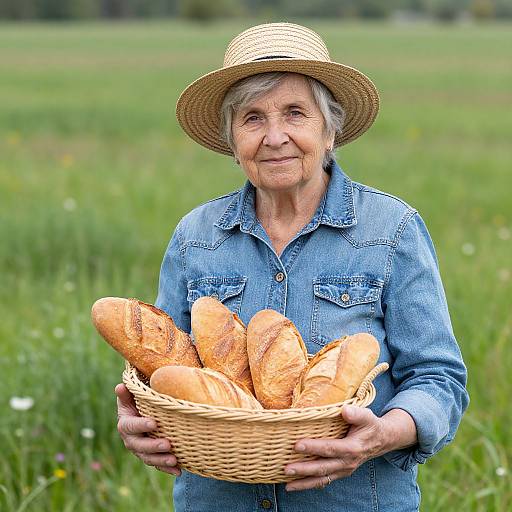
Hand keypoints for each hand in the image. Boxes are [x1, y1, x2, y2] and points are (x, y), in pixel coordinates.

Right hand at [115, 383, 180, 475]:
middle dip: (153, 446)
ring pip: (149, 458)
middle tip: (167, 444)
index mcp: (126, 424)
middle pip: (140, 446)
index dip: (141, 425)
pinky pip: (158, 465)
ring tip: (174, 460)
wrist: (142, 414)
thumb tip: (121, 386)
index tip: (154, 423)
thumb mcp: (131, 396)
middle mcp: (131, 440)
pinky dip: (167, 469)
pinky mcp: (151, 457)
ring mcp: (141, 450)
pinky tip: (178, 470)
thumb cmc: (138, 402)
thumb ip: (127, 393)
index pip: (131, 426)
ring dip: (161, 460)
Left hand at [284, 405, 413, 491]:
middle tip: (286, 468)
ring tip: (287, 485)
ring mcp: (344, 470)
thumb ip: (356, 413)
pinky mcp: (340, 472)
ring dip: (304, 483)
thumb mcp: (367, 416)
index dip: (313, 447)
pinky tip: (295, 485)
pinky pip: (324, 481)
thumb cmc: (370, 425)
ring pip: (322, 479)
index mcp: (352, 448)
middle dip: (303, 469)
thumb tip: (345, 410)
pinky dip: (309, 484)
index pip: (330, 448)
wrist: (381, 440)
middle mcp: (347, 462)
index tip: (297, 445)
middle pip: (323, 467)